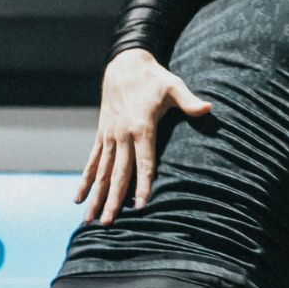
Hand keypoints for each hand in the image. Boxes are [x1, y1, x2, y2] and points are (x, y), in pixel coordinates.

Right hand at [76, 49, 211, 224]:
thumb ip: (189, 101)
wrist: (124, 64)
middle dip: (114, 200)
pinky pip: (92, 162)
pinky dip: (86, 181)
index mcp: (141, 127)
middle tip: (109, 224)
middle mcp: (122, 135)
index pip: (144, 162)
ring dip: (97, 197)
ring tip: (91, 220)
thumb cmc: (154, 78)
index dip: (143, 185)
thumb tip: (208, 109)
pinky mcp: (102, 135)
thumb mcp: (174, 86)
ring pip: (102, 172)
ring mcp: (109, 136)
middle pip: (119, 174)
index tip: (140, 207)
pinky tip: (79, 199)